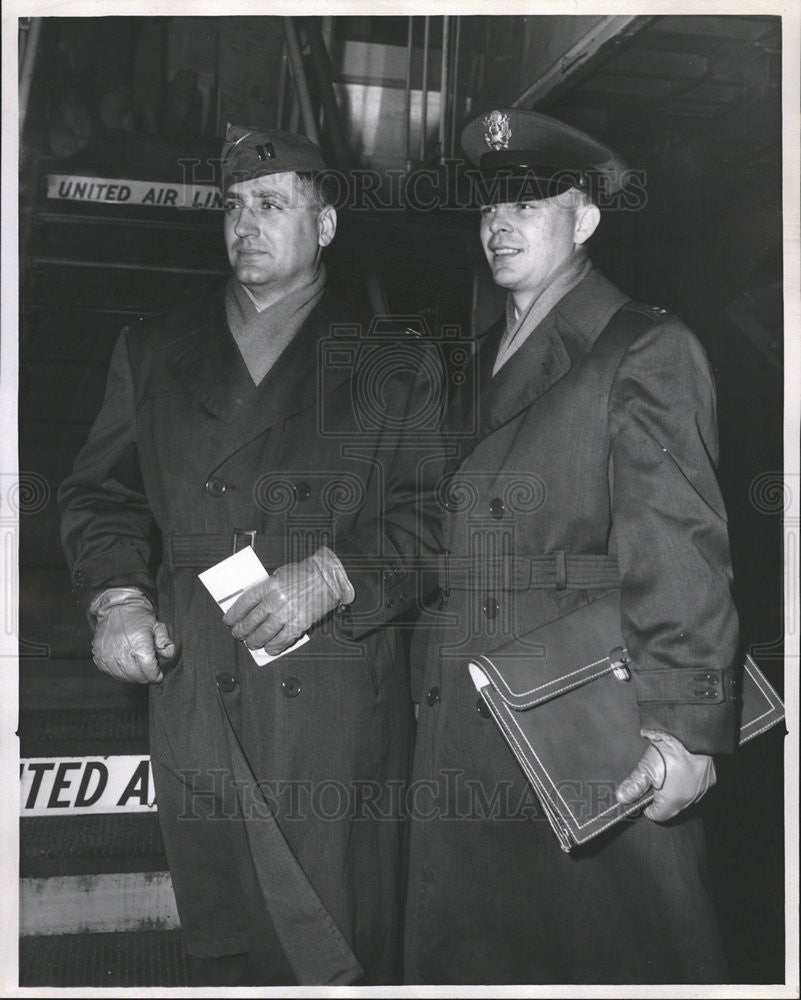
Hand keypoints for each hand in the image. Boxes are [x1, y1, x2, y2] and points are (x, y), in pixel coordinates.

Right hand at [89, 587, 174, 683]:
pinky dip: (121, 673)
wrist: (117, 608)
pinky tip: (127, 665)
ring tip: (140, 668)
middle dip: (146, 677)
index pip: (148, 670)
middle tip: (150, 672)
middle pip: (137, 676)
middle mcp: (121, 650)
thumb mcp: (157, 625)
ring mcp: (108, 655)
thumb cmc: (139, 617)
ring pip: (124, 677)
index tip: (159, 674)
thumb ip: (164, 641)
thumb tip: (168, 654)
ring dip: (134, 676)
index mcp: (138, 642)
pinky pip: (112, 673)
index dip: (156, 675)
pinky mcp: (99, 657)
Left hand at [223, 547, 353, 655]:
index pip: (245, 603)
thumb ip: (265, 589)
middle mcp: (277, 600)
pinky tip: (269, 648)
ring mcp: (288, 613)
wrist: (327, 577)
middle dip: (241, 631)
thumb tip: (251, 606)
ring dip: (254, 641)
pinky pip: (282, 640)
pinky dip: (274, 647)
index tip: (229, 620)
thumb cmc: (305, 574)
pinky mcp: (300, 624)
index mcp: (270, 585)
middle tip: (238, 634)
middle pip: (251, 621)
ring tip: (251, 643)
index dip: (234, 614)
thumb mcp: (279, 575)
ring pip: (264, 634)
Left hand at [616, 728, 715, 821]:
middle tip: (654, 781)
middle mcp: (689, 800)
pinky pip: (696, 785)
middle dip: (662, 797)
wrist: (693, 734)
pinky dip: (689, 780)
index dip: (647, 808)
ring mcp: (702, 790)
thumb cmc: (671, 751)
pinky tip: (681, 767)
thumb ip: (634, 785)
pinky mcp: (711, 778)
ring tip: (668, 771)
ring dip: (676, 789)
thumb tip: (621, 798)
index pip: (658, 815)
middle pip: (672, 806)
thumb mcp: (647, 767)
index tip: (643, 799)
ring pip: (685, 796)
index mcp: (673, 801)